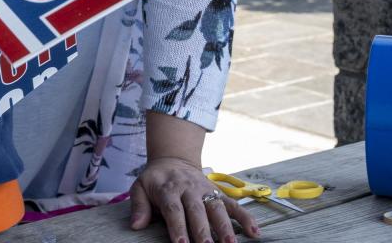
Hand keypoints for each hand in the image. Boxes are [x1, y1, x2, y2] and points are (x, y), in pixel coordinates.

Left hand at [130, 157, 259, 242]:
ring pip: (217, 208)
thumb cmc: (155, 180)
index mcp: (168, 189)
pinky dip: (245, 217)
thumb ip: (139, 206)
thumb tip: (136, 225)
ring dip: (225, 227)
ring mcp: (206, 191)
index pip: (173, 210)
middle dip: (203, 231)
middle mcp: (189, 189)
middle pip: (197, 211)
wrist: (173, 160)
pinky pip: (234, 204)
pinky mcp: (218, 193)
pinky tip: (255, 231)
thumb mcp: (140, 187)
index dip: (177, 227)